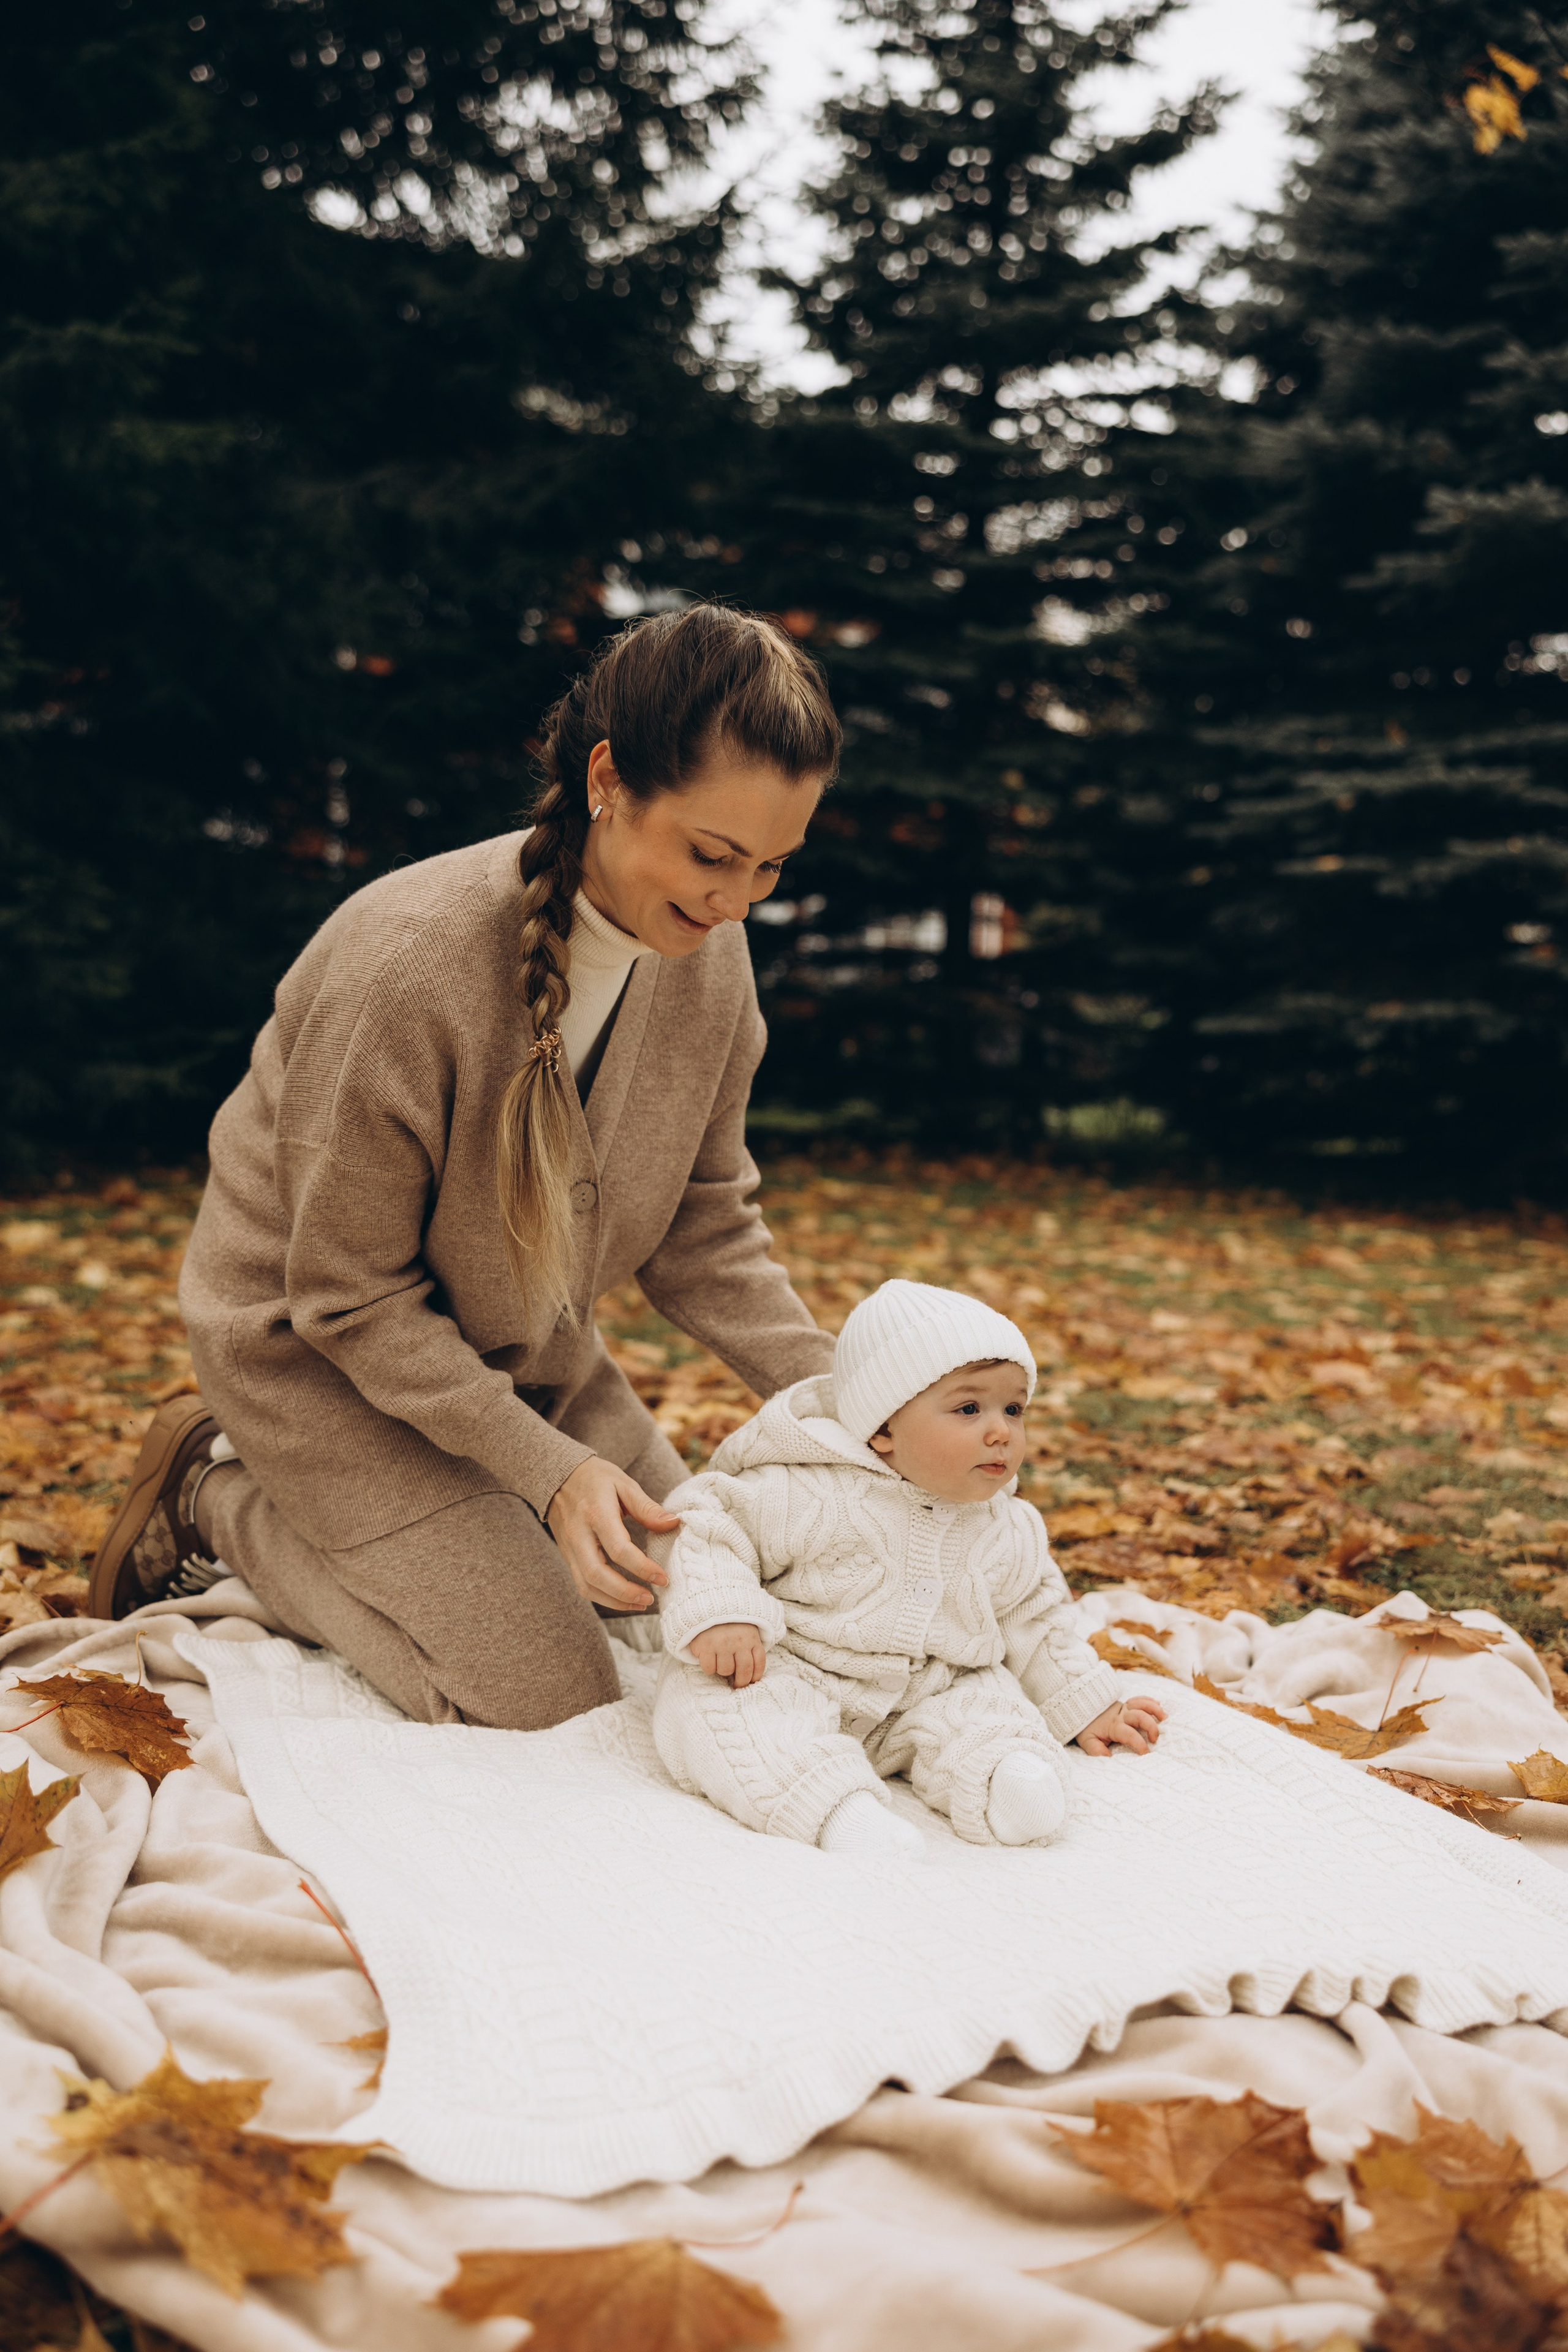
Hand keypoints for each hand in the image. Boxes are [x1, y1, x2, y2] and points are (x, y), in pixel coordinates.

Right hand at [545, 1457, 679, 1612]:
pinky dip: (602, 1596)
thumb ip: (647, 1507)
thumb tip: (673, 1524)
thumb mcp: (624, 1484)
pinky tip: (622, 1597)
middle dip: (625, 1593)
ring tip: (640, 1603)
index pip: (618, 1549)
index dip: (642, 1568)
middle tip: (650, 1598)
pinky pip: (581, 1583)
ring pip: (586, 1585)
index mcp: (596, 1513)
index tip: (663, 1577)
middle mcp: (579, 1534)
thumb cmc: (595, 1478)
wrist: (557, 1475)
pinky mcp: (567, 1556)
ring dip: (614, 1601)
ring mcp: (569, 1547)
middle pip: (597, 1574)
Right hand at [689, 1623, 767, 1688]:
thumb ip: (751, 1648)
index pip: (759, 1664)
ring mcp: (722, 1643)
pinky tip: (709, 1658)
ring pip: (725, 1670)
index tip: (750, 1681)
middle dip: (741, 1682)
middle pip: (744, 1671)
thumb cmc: (730, 1624)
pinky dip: (709, 1667)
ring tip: (720, 1660)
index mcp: (752, 1638)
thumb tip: (752, 1676)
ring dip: (722, 1670)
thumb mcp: (746, 1631)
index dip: (755, 1677)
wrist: (709, 1605)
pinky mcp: (705, 1645)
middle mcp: (738, 1641)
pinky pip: (709, 1668)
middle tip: (736, 1684)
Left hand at [1077, 1696, 1166, 1756]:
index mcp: (1113, 1726)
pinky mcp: (1127, 1704)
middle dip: (1150, 1726)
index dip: (1139, 1743)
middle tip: (1155, 1739)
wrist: (1081, 1708)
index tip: (1146, 1753)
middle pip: (1139, 1715)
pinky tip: (1159, 1705)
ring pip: (1142, 1703)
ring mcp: (1125, 1707)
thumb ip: (1097, 1751)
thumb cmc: (1087, 1728)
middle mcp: (1121, 1715)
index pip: (1129, 1733)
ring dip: (1154, 1709)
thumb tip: (1109, 1759)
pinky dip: (1150, 1701)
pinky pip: (1140, 1699)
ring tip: (1165, 1717)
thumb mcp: (1088, 1741)